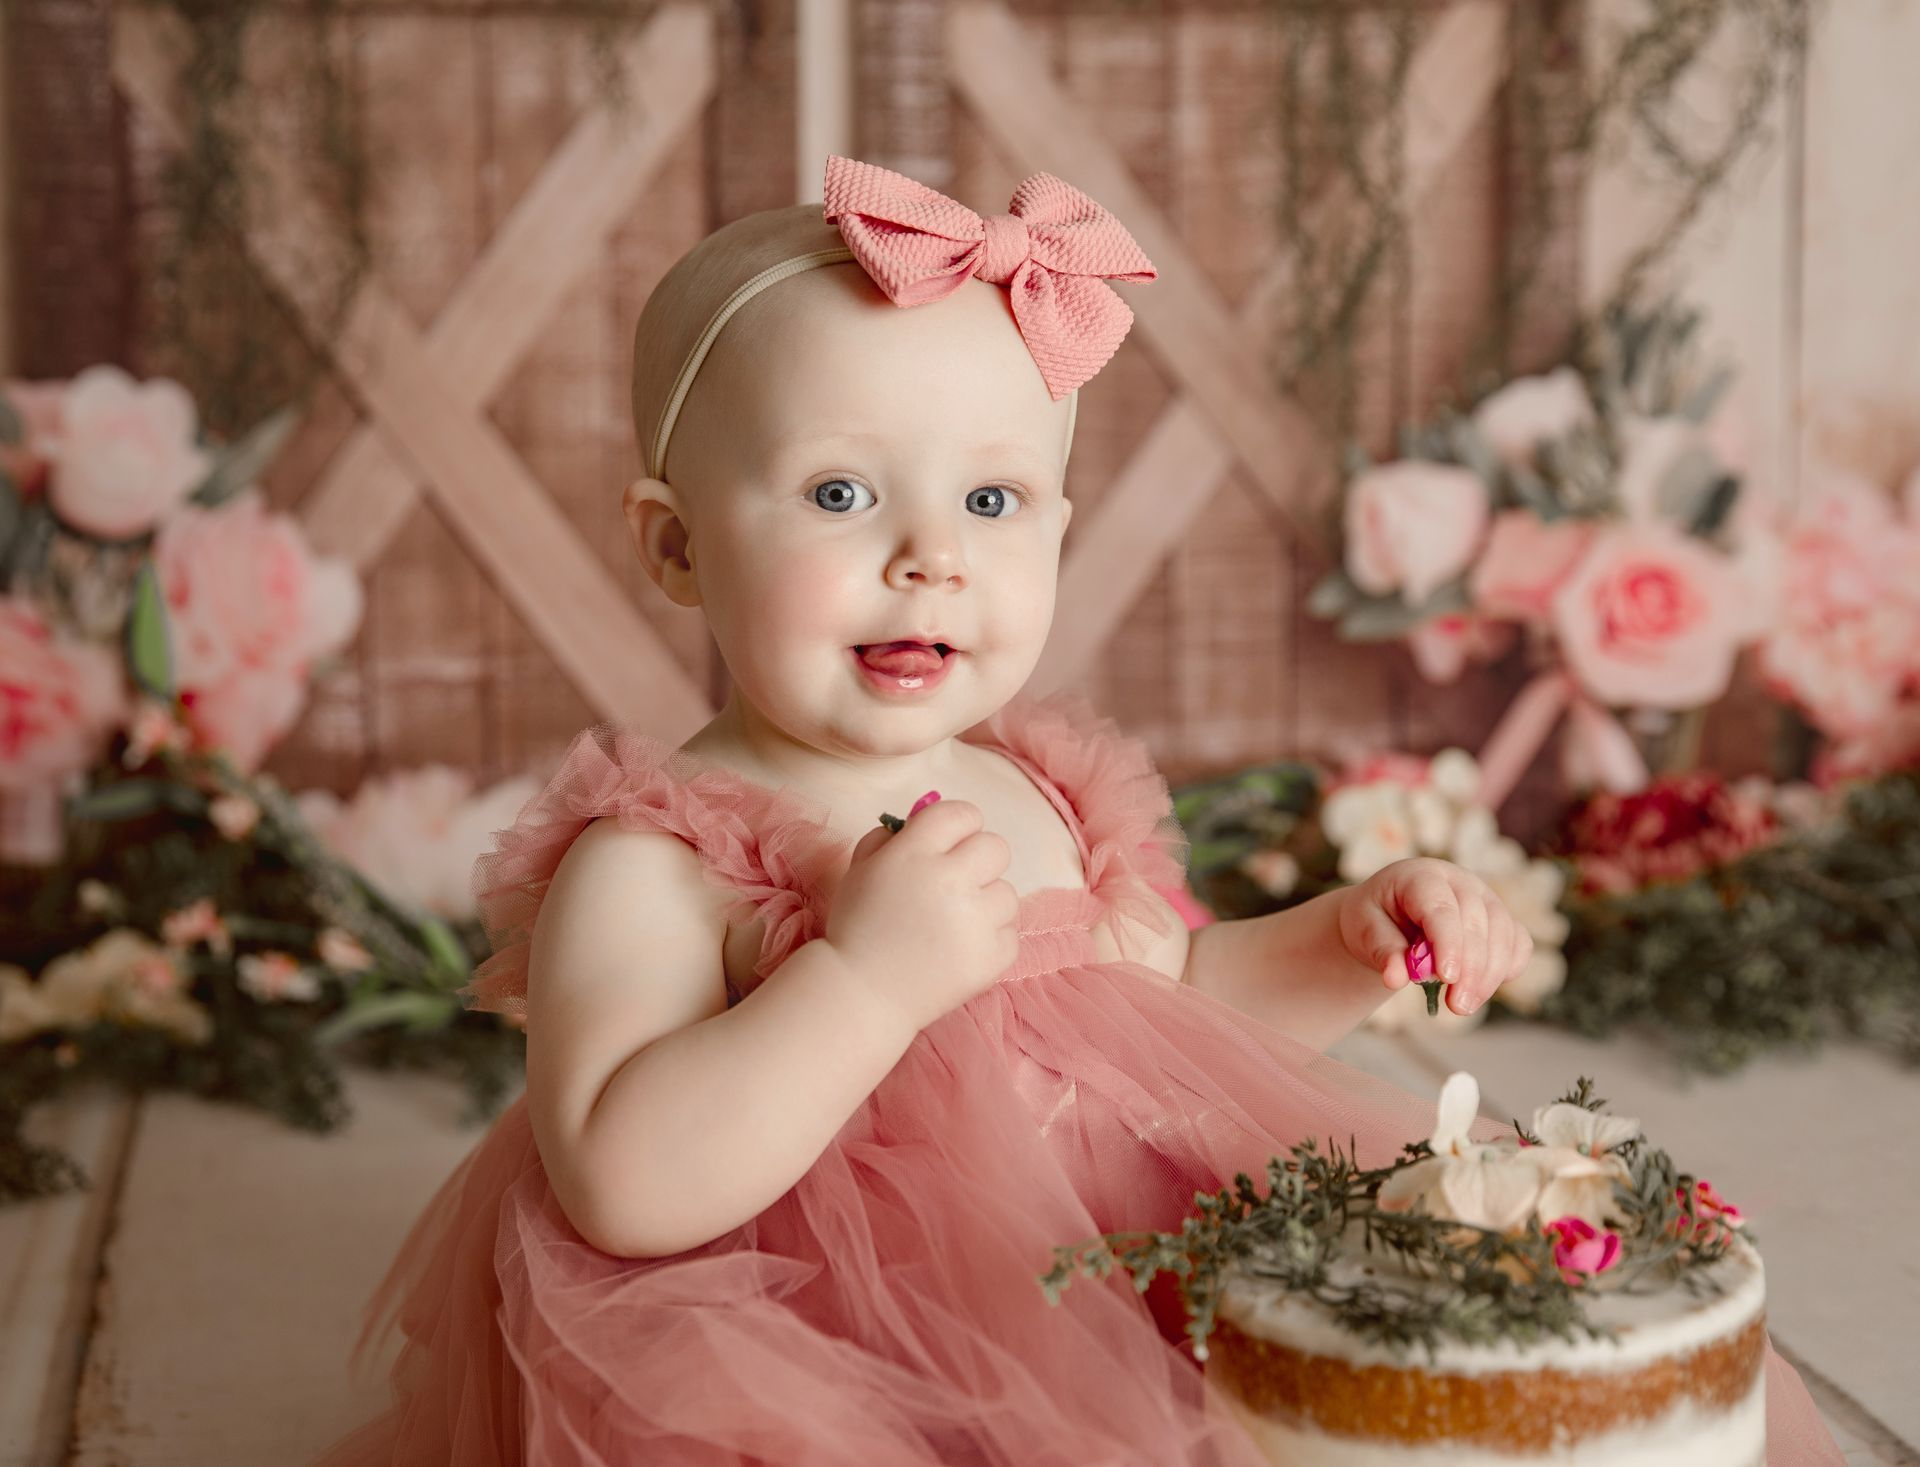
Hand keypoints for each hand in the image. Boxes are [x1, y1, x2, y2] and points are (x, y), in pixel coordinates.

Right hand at [822, 798, 1020, 1037]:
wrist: (862, 992)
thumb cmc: (857, 926)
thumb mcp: (860, 869)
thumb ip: (890, 836)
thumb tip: (922, 817)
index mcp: (915, 853)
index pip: (963, 814)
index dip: (958, 827)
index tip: (949, 844)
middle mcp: (952, 880)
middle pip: (996, 847)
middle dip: (978, 861)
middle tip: (956, 884)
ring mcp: (977, 920)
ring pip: (1007, 892)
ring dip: (985, 903)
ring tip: (955, 924)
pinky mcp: (994, 956)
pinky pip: (1011, 931)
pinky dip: (991, 938)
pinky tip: (961, 949)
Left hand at [1336, 857, 1533, 1017]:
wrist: (1387, 915)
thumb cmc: (1375, 918)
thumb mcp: (1363, 930)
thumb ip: (1382, 951)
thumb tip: (1396, 978)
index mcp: (1421, 876)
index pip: (1441, 908)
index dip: (1448, 943)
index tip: (1447, 977)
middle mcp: (1460, 881)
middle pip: (1477, 922)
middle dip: (1471, 969)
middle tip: (1457, 1006)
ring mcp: (1485, 898)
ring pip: (1504, 934)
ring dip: (1489, 976)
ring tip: (1463, 1006)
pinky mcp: (1500, 919)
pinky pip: (1518, 943)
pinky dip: (1508, 969)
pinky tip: (1482, 990)